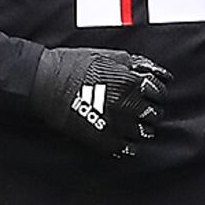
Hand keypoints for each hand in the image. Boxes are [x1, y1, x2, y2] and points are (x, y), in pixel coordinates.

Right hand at [2, 37, 168, 158]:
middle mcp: (128, 104)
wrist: (44, 83)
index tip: (149, 94)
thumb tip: (156, 72)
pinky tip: (120, 135)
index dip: (155, 92)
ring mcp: (117, 124)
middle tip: (138, 108)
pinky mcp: (104, 140)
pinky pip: (128, 148)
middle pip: (155, 114)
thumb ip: (135, 65)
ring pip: (144, 133)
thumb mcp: (108, 56)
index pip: (160, 92)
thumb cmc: (72, 66)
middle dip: (149, 110)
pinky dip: (127, 143)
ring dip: (140, 128)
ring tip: (129, 122)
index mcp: (131, 81)